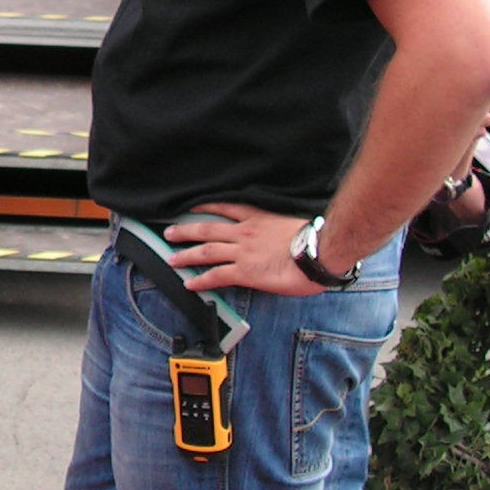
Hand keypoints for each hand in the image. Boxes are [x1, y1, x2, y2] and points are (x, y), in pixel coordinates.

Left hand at [162, 203, 321, 296]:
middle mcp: (245, 233)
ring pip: (206, 251)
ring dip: (186, 254)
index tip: (192, 206)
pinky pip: (217, 276)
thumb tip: (279, 230)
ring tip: (172, 258)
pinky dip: (201, 280)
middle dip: (186, 231)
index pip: (226, 208)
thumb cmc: (314, 238)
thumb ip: (277, 224)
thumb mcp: (292, 221)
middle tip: (170, 232)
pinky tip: (190, 283)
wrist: (319, 252)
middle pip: (208, 229)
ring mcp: (243, 252)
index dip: (206, 207)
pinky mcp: (245, 272)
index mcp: (258, 219)